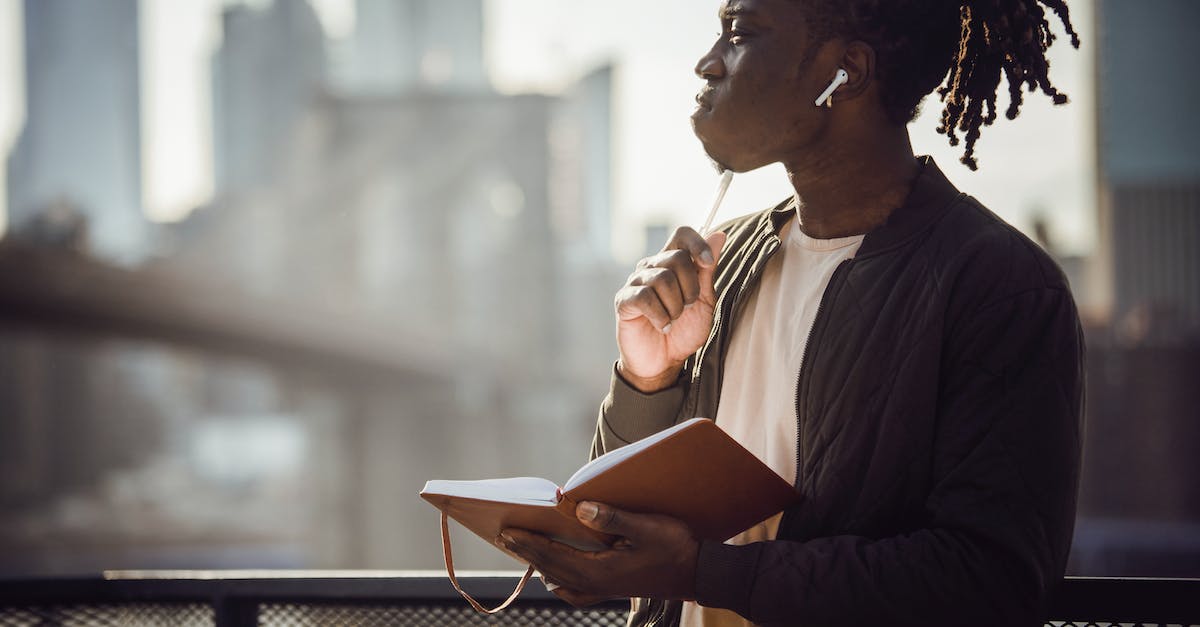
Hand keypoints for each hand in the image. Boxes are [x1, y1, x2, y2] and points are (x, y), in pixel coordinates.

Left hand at [497, 501, 699, 606]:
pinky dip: (561, 582)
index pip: (554, 556)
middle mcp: (597, 584)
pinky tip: (556, 578)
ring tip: (525, 550)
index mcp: (599, 570)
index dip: (529, 544)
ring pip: (562, 580)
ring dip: (541, 564)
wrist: (699, 572)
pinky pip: (577, 590)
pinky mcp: (613, 589)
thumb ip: (611, 517)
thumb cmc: (675, 546)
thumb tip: (578, 507)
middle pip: (552, 569)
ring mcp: (605, 589)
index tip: (508, 531)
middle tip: (504, 536)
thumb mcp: (646, 526)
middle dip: (528, 552)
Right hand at [615, 228, 726, 391]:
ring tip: (673, 319)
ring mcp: (635, 282)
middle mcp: (652, 267)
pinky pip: (646, 297)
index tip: (708, 263)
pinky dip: (661, 316)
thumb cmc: (684, 331)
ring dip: (676, 306)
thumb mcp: (704, 301)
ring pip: (663, 279)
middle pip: (677, 258)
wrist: (664, 362)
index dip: (697, 244)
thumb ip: (708, 270)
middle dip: (691, 288)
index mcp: (672, 263)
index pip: (682, 234)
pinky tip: (662, 326)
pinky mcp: (624, 300)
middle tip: (687, 307)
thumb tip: (719, 235)